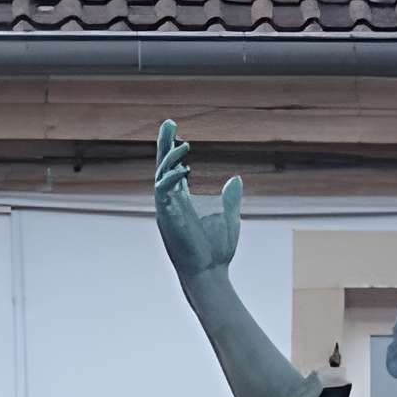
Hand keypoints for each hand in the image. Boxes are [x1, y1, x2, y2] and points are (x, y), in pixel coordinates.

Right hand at [154, 119, 241, 284]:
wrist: (210, 273)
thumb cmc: (217, 251)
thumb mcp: (228, 217)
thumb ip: (230, 198)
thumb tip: (236, 179)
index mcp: (183, 201)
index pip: (175, 170)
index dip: (175, 152)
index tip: (179, 133)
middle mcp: (171, 202)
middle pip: (163, 166)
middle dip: (165, 144)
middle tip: (169, 122)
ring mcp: (166, 209)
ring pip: (161, 175)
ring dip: (170, 158)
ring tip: (184, 143)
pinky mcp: (166, 217)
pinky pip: (162, 191)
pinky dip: (172, 178)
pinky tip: (184, 168)